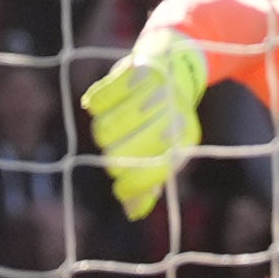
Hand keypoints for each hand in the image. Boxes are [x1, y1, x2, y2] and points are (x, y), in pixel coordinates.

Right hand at [78, 19, 205, 219]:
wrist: (174, 66)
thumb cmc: (167, 118)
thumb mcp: (167, 150)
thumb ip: (151, 181)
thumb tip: (133, 212)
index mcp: (182, 139)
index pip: (147, 174)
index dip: (129, 188)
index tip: (120, 189)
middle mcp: (171, 116)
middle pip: (118, 156)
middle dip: (112, 160)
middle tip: (116, 151)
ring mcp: (152, 93)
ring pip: (103, 130)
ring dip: (102, 133)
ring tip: (111, 128)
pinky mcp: (133, 70)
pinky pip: (97, 100)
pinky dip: (96, 104)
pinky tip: (104, 104)